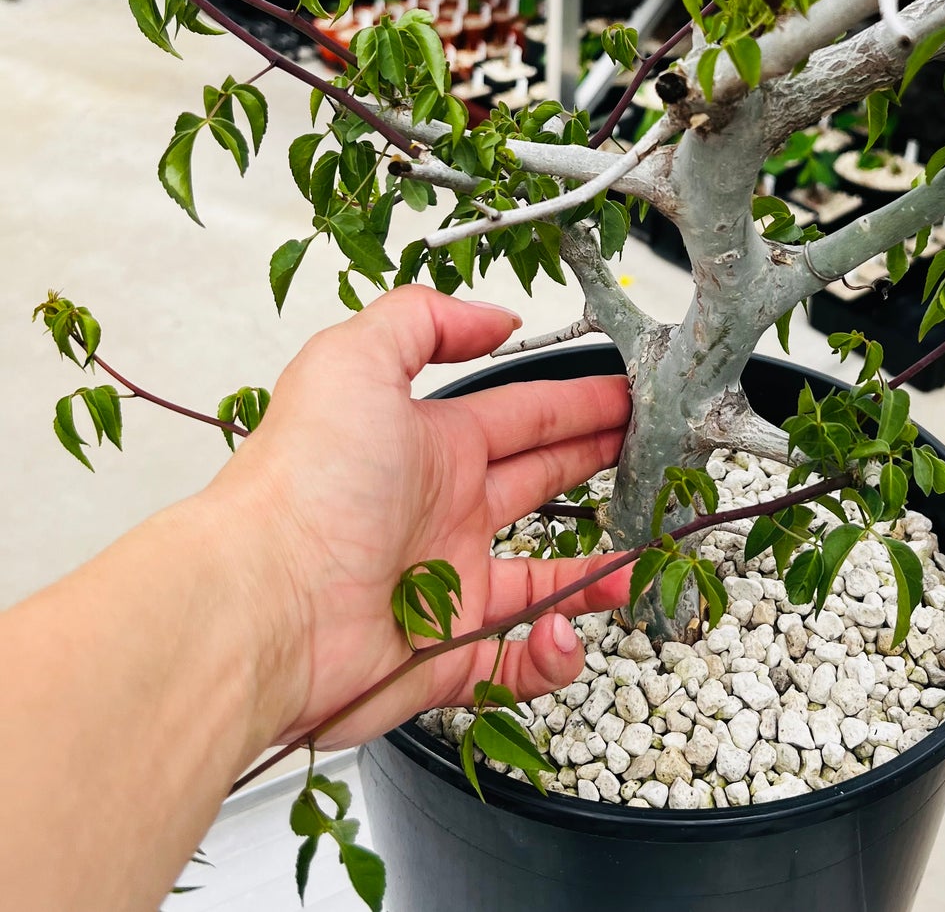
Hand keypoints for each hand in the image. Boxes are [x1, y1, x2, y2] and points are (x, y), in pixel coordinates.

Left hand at [207, 285, 632, 748]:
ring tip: (633, 563)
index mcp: (429, 444)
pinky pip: (511, 663)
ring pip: (537, 578)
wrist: (261, 603)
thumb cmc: (305, 481)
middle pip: (537, 481)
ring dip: (590, 572)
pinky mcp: (440, 655)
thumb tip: (495, 318)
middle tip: (648, 452)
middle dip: (593, 462)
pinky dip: (549, 656)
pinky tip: (564, 634)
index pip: (522, 413)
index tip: (626, 393)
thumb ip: (424, 318)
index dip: (578, 402)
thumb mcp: (354, 359)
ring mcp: (443, 584)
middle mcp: (439, 511)